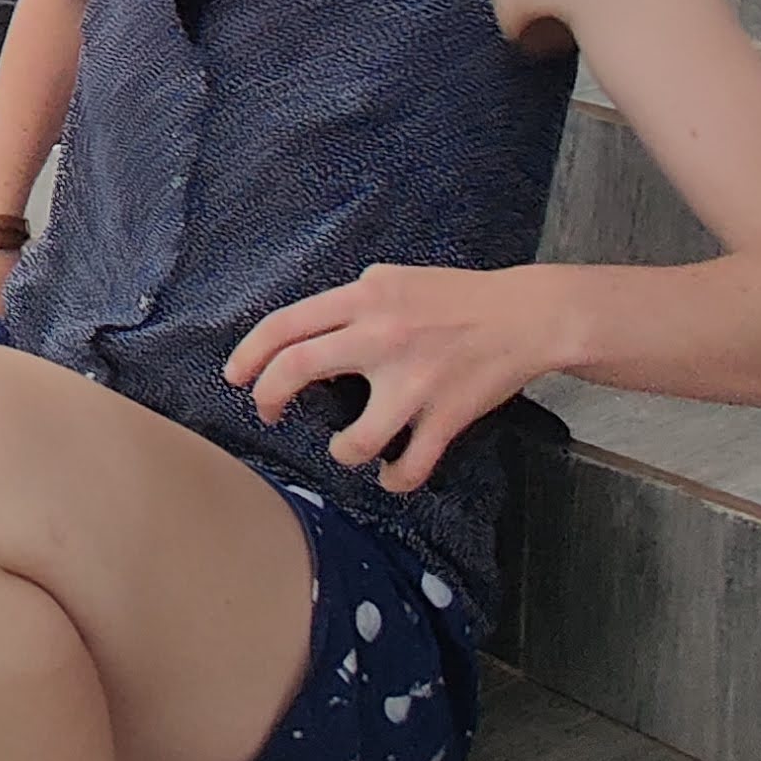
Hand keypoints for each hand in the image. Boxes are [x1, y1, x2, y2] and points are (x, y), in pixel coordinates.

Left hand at [222, 263, 566, 492]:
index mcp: (364, 297)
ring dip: (341, 453)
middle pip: (297, 369)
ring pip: (355, 439)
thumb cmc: (454, 296)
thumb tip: (304, 332)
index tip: (235, 377)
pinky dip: (395, 480)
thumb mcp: (391, 280)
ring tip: (345, 449)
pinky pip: (410, 466)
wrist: (525, 316)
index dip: (249, 354)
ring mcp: (414, 381)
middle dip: (269, 398)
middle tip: (269, 413)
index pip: (285, 325)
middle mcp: (381, 336)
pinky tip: (391, 476)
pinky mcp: (446, 415)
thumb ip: (348, 304)